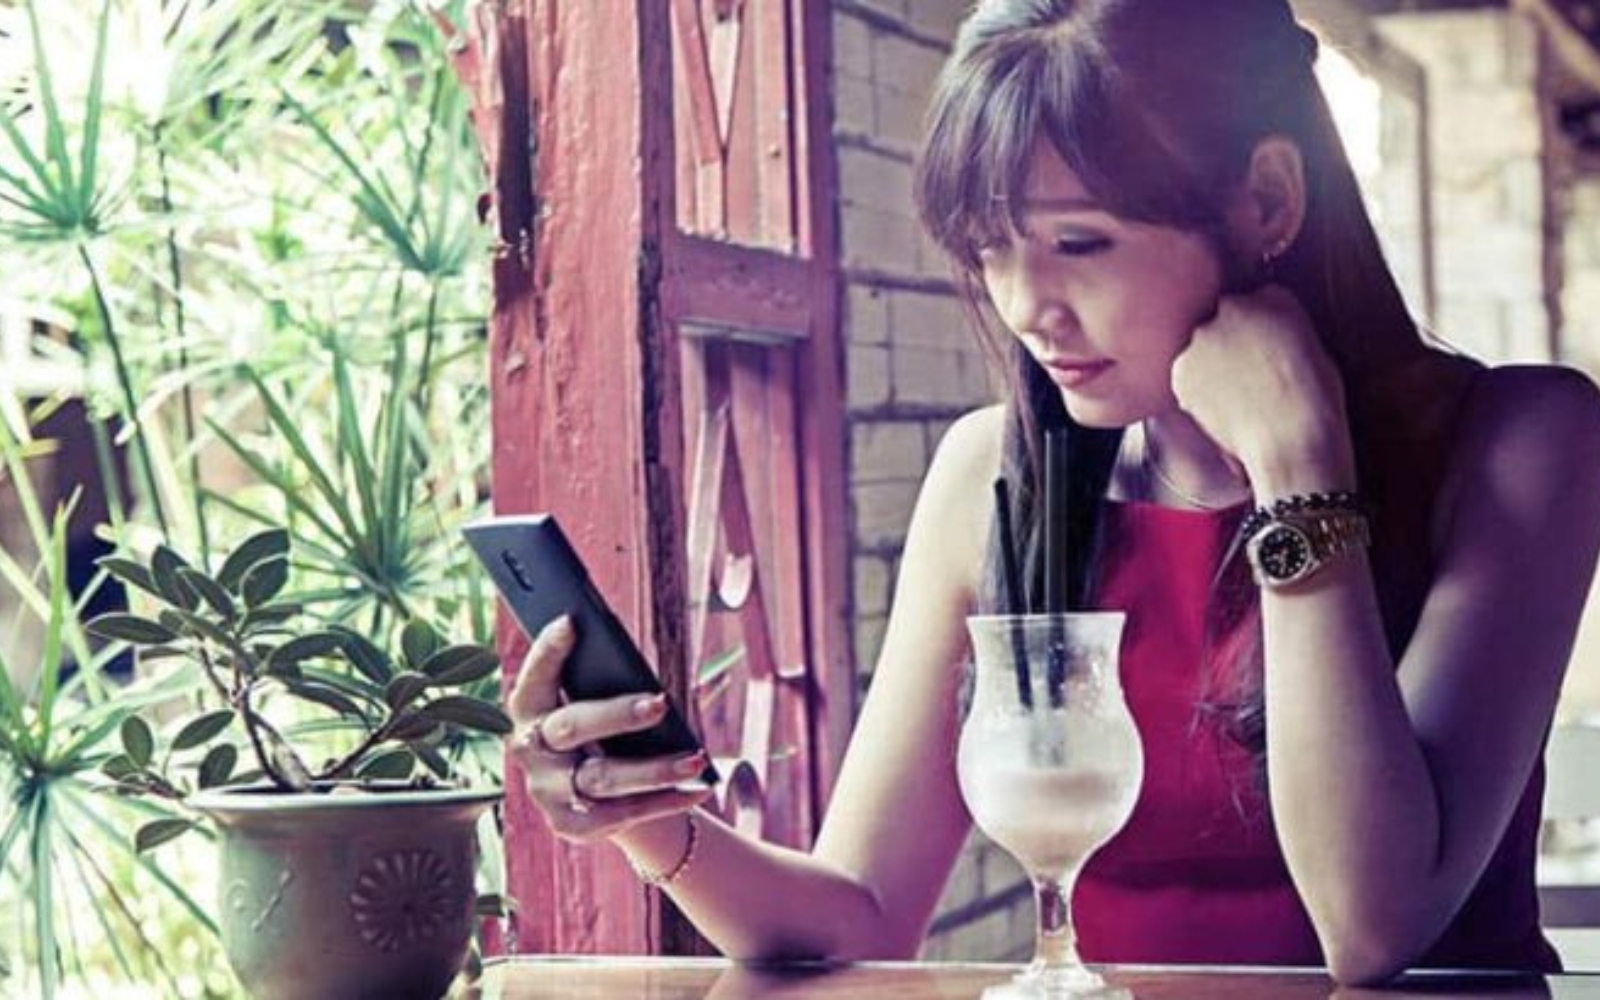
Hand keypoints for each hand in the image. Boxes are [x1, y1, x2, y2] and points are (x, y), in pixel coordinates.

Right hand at [505, 616, 714, 840]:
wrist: (598, 797)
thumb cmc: (600, 730)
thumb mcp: (593, 702)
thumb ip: (599, 684)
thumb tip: (641, 675)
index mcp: (530, 708)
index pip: (534, 677)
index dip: (547, 652)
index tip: (571, 622)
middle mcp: (530, 749)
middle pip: (572, 727)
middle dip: (618, 714)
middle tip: (661, 703)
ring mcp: (548, 790)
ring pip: (603, 777)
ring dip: (655, 770)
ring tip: (697, 759)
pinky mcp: (569, 824)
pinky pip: (622, 813)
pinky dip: (664, 802)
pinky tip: (698, 791)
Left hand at [1170, 284, 1355, 494]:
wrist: (1291, 437)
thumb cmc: (1315, 402)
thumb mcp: (1314, 349)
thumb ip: (1281, 330)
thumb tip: (1261, 339)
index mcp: (1275, 296)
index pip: (1257, 301)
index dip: (1258, 329)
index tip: (1263, 352)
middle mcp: (1234, 307)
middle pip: (1222, 318)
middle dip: (1229, 341)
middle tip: (1246, 377)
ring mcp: (1203, 337)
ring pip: (1200, 347)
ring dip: (1210, 365)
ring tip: (1236, 398)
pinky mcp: (1182, 369)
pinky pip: (1186, 375)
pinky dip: (1195, 389)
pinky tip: (1221, 409)